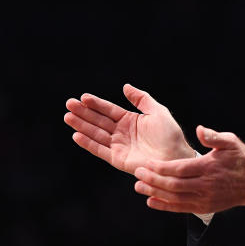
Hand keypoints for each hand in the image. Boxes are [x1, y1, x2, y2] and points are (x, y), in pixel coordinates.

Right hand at [64, 83, 193, 173]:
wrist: (176, 158)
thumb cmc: (170, 136)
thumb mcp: (158, 111)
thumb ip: (141, 99)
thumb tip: (125, 86)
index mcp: (130, 120)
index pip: (109, 110)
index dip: (96, 103)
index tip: (83, 97)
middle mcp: (122, 133)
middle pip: (98, 121)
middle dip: (84, 112)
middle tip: (69, 104)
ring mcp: (119, 146)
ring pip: (96, 134)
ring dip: (82, 126)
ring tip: (68, 117)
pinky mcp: (117, 159)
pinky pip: (100, 150)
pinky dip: (88, 143)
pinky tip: (77, 135)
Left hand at [133, 125, 244, 213]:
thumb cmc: (240, 159)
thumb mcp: (231, 142)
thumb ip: (213, 136)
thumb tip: (199, 129)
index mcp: (209, 167)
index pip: (179, 169)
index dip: (161, 167)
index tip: (146, 163)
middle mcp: (205, 186)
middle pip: (173, 185)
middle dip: (153, 180)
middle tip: (137, 173)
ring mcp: (204, 199)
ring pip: (174, 198)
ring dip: (154, 193)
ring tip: (139, 187)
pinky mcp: (204, 208)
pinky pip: (180, 208)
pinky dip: (164, 206)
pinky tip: (151, 201)